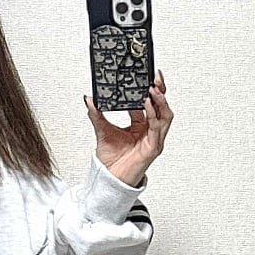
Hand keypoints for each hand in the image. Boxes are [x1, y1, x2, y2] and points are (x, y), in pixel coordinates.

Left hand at [84, 69, 172, 188]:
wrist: (108, 180)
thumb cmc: (110, 160)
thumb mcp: (101, 130)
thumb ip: (96, 114)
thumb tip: (89, 98)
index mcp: (140, 125)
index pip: (150, 103)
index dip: (150, 88)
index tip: (146, 74)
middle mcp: (149, 131)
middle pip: (162, 106)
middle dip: (161, 90)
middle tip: (155, 76)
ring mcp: (153, 140)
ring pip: (165, 116)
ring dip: (161, 101)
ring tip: (153, 88)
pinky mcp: (152, 148)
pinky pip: (157, 128)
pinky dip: (154, 115)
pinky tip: (148, 104)